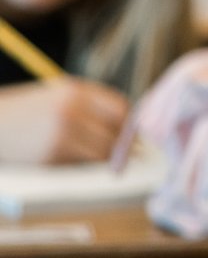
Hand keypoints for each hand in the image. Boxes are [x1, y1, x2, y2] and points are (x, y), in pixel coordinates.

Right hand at [0, 78, 129, 164]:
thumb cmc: (25, 114)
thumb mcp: (57, 99)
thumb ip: (91, 109)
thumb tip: (131, 133)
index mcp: (76, 91)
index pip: (122, 108)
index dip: (130, 125)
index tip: (131, 136)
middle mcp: (72, 109)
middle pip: (118, 133)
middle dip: (123, 147)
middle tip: (123, 156)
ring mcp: (63, 133)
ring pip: (104, 153)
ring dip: (105, 160)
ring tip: (93, 158)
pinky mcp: (52, 155)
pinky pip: (83, 165)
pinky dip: (83, 166)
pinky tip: (69, 160)